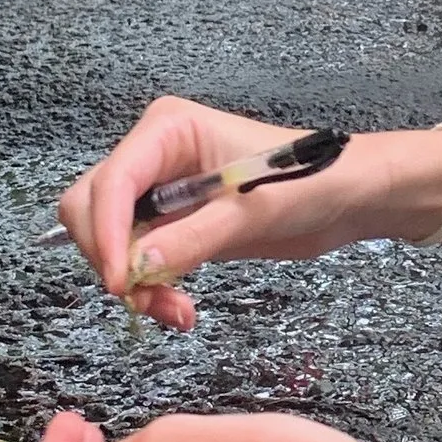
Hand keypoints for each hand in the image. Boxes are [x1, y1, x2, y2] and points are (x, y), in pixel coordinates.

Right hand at [53, 96, 441, 330]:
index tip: (121, 282)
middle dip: (112, 258)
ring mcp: (159, 189)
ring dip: (132, 281)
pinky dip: (148, 286)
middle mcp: (154, 155)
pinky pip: (135, 257)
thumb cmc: (312, 182)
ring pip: (109, 239)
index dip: (105, 232)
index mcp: (169, 130)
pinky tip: (180, 307)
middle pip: (92, 208)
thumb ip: (192, 238)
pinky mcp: (172, 222)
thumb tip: (138, 268)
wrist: (349, 199)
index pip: (112, 180)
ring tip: (177, 312)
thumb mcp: (253, 212)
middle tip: (149, 301)